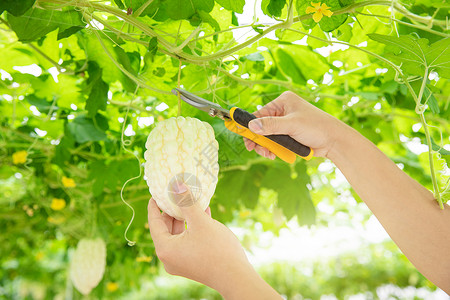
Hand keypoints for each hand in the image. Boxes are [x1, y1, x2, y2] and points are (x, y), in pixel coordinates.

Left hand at [148, 185, 279, 298]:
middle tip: (176, 192)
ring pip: (179, 234)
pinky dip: (193, 227)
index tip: (156, 192)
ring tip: (191, 200)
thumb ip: (187, 202)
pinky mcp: (192, 262)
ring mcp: (181, 261)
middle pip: (166, 228)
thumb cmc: (216, 249)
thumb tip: (176, 184)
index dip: (155, 205)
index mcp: (165, 248)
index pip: (154, 222)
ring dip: (185, 217)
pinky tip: (204, 211)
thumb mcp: (200, 222)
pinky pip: (188, 240)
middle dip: (173, 210)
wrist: (236, 277)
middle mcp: (169, 257)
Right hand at [244, 91, 346, 158]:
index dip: (250, 126)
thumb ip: (271, 126)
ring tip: (269, 154)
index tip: (245, 138)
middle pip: (261, 126)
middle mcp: (283, 110)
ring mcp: (285, 123)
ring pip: (267, 136)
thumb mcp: (292, 125)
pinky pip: (275, 142)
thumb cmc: (316, 127)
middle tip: (255, 150)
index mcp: (283, 101)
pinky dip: (273, 149)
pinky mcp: (289, 134)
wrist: (334, 141)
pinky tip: (275, 154)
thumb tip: (251, 126)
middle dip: (259, 139)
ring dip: (266, 146)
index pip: (259, 113)